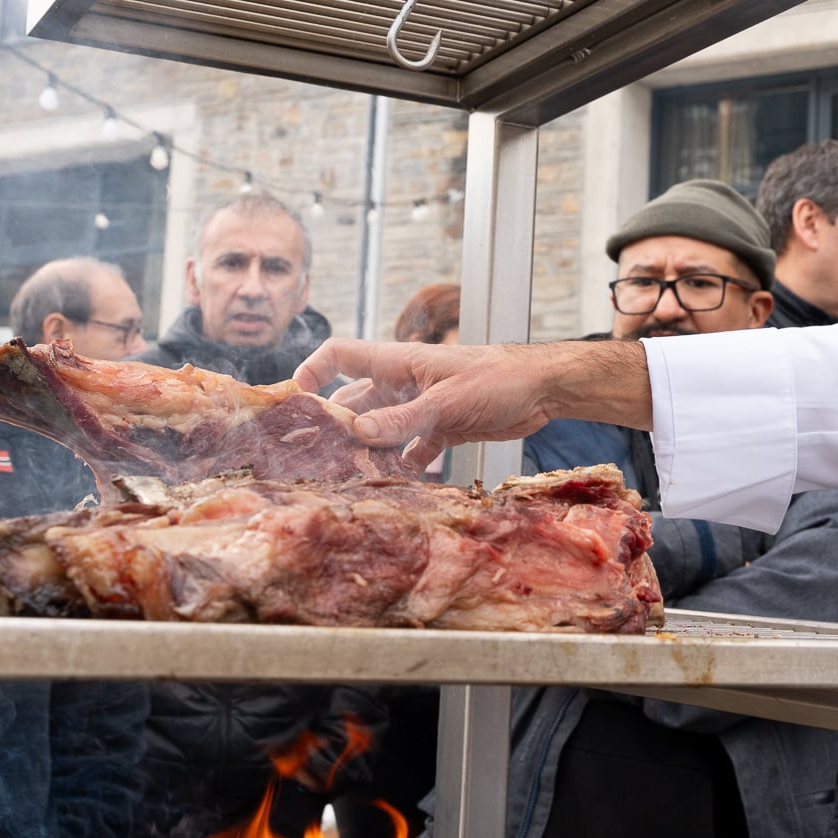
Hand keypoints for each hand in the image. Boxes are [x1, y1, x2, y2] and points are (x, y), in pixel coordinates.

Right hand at [295, 338, 648, 467]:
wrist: (543, 390)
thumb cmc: (498, 377)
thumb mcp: (447, 400)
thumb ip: (403, 419)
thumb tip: (355, 432)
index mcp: (399, 363)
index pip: (342, 354)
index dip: (314, 370)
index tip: (294, 397)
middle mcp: (404, 384)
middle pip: (355, 400)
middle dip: (334, 425)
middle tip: (311, 455)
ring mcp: (421, 407)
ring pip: (381, 428)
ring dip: (366, 449)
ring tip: (346, 475)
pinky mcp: (441, 428)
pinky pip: (410, 448)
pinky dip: (401, 463)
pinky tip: (393, 482)